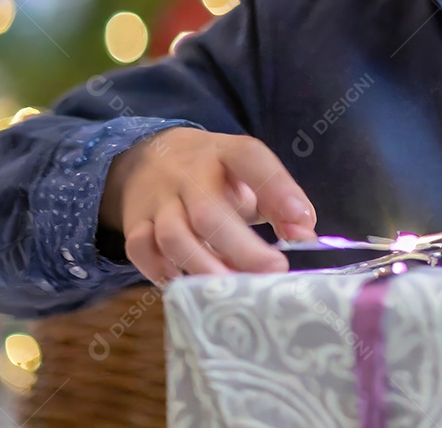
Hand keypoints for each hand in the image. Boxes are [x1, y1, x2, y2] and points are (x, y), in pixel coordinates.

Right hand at [99, 127, 315, 284]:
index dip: (278, 189)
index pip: (250, 158)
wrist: (151, 157)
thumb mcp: (249, 175)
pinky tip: (189, 286)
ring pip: (174, 236)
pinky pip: (141, 250)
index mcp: (225, 152)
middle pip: (209, 212)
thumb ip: (279, 202)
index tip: (303, 224)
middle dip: (242, 249)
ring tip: (233, 289)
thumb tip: (306, 236)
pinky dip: (163, 272)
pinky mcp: (136, 222)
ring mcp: (158, 198)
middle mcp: (188, 172)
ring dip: (205, 267)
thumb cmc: (216, 175)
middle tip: (273, 273)